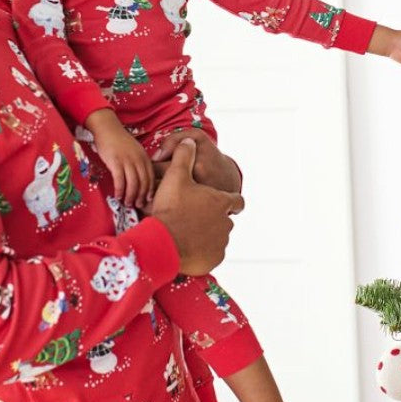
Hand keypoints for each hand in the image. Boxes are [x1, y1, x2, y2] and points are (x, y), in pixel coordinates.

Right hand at [86, 108, 154, 207]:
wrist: (107, 128)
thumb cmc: (119, 141)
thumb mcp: (134, 151)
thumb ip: (138, 163)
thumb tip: (139, 180)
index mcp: (144, 157)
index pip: (151, 178)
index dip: (149, 191)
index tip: (147, 200)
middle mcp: (138, 159)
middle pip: (143, 182)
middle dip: (141, 196)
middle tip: (137, 206)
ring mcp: (127, 160)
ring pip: (133, 183)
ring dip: (130, 196)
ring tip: (127, 203)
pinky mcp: (115, 161)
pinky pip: (120, 180)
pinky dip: (120, 190)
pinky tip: (117, 196)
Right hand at [151, 138, 243, 274]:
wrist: (163, 242)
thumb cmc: (170, 208)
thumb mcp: (175, 177)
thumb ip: (183, 156)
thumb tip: (188, 142)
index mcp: (221, 202)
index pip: (237, 201)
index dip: (232, 201)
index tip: (228, 204)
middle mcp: (226, 223)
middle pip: (223, 220)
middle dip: (212, 219)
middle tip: (193, 218)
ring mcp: (221, 243)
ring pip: (217, 238)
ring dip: (206, 235)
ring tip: (187, 233)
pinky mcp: (214, 259)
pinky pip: (211, 255)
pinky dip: (202, 252)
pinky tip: (187, 247)